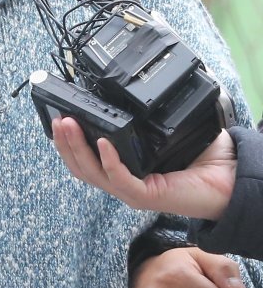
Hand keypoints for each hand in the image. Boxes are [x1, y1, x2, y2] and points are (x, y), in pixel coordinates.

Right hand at [52, 118, 236, 220]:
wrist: (230, 177)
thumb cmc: (201, 157)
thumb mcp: (164, 133)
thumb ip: (145, 119)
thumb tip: (128, 91)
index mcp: (123, 171)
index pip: (85, 160)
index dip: (66, 143)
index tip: (57, 119)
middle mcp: (122, 183)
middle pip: (80, 168)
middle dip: (64, 143)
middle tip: (57, 118)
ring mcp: (132, 192)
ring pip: (92, 174)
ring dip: (77, 148)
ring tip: (68, 125)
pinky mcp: (147, 196)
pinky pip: (120, 179)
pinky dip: (108, 160)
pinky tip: (102, 142)